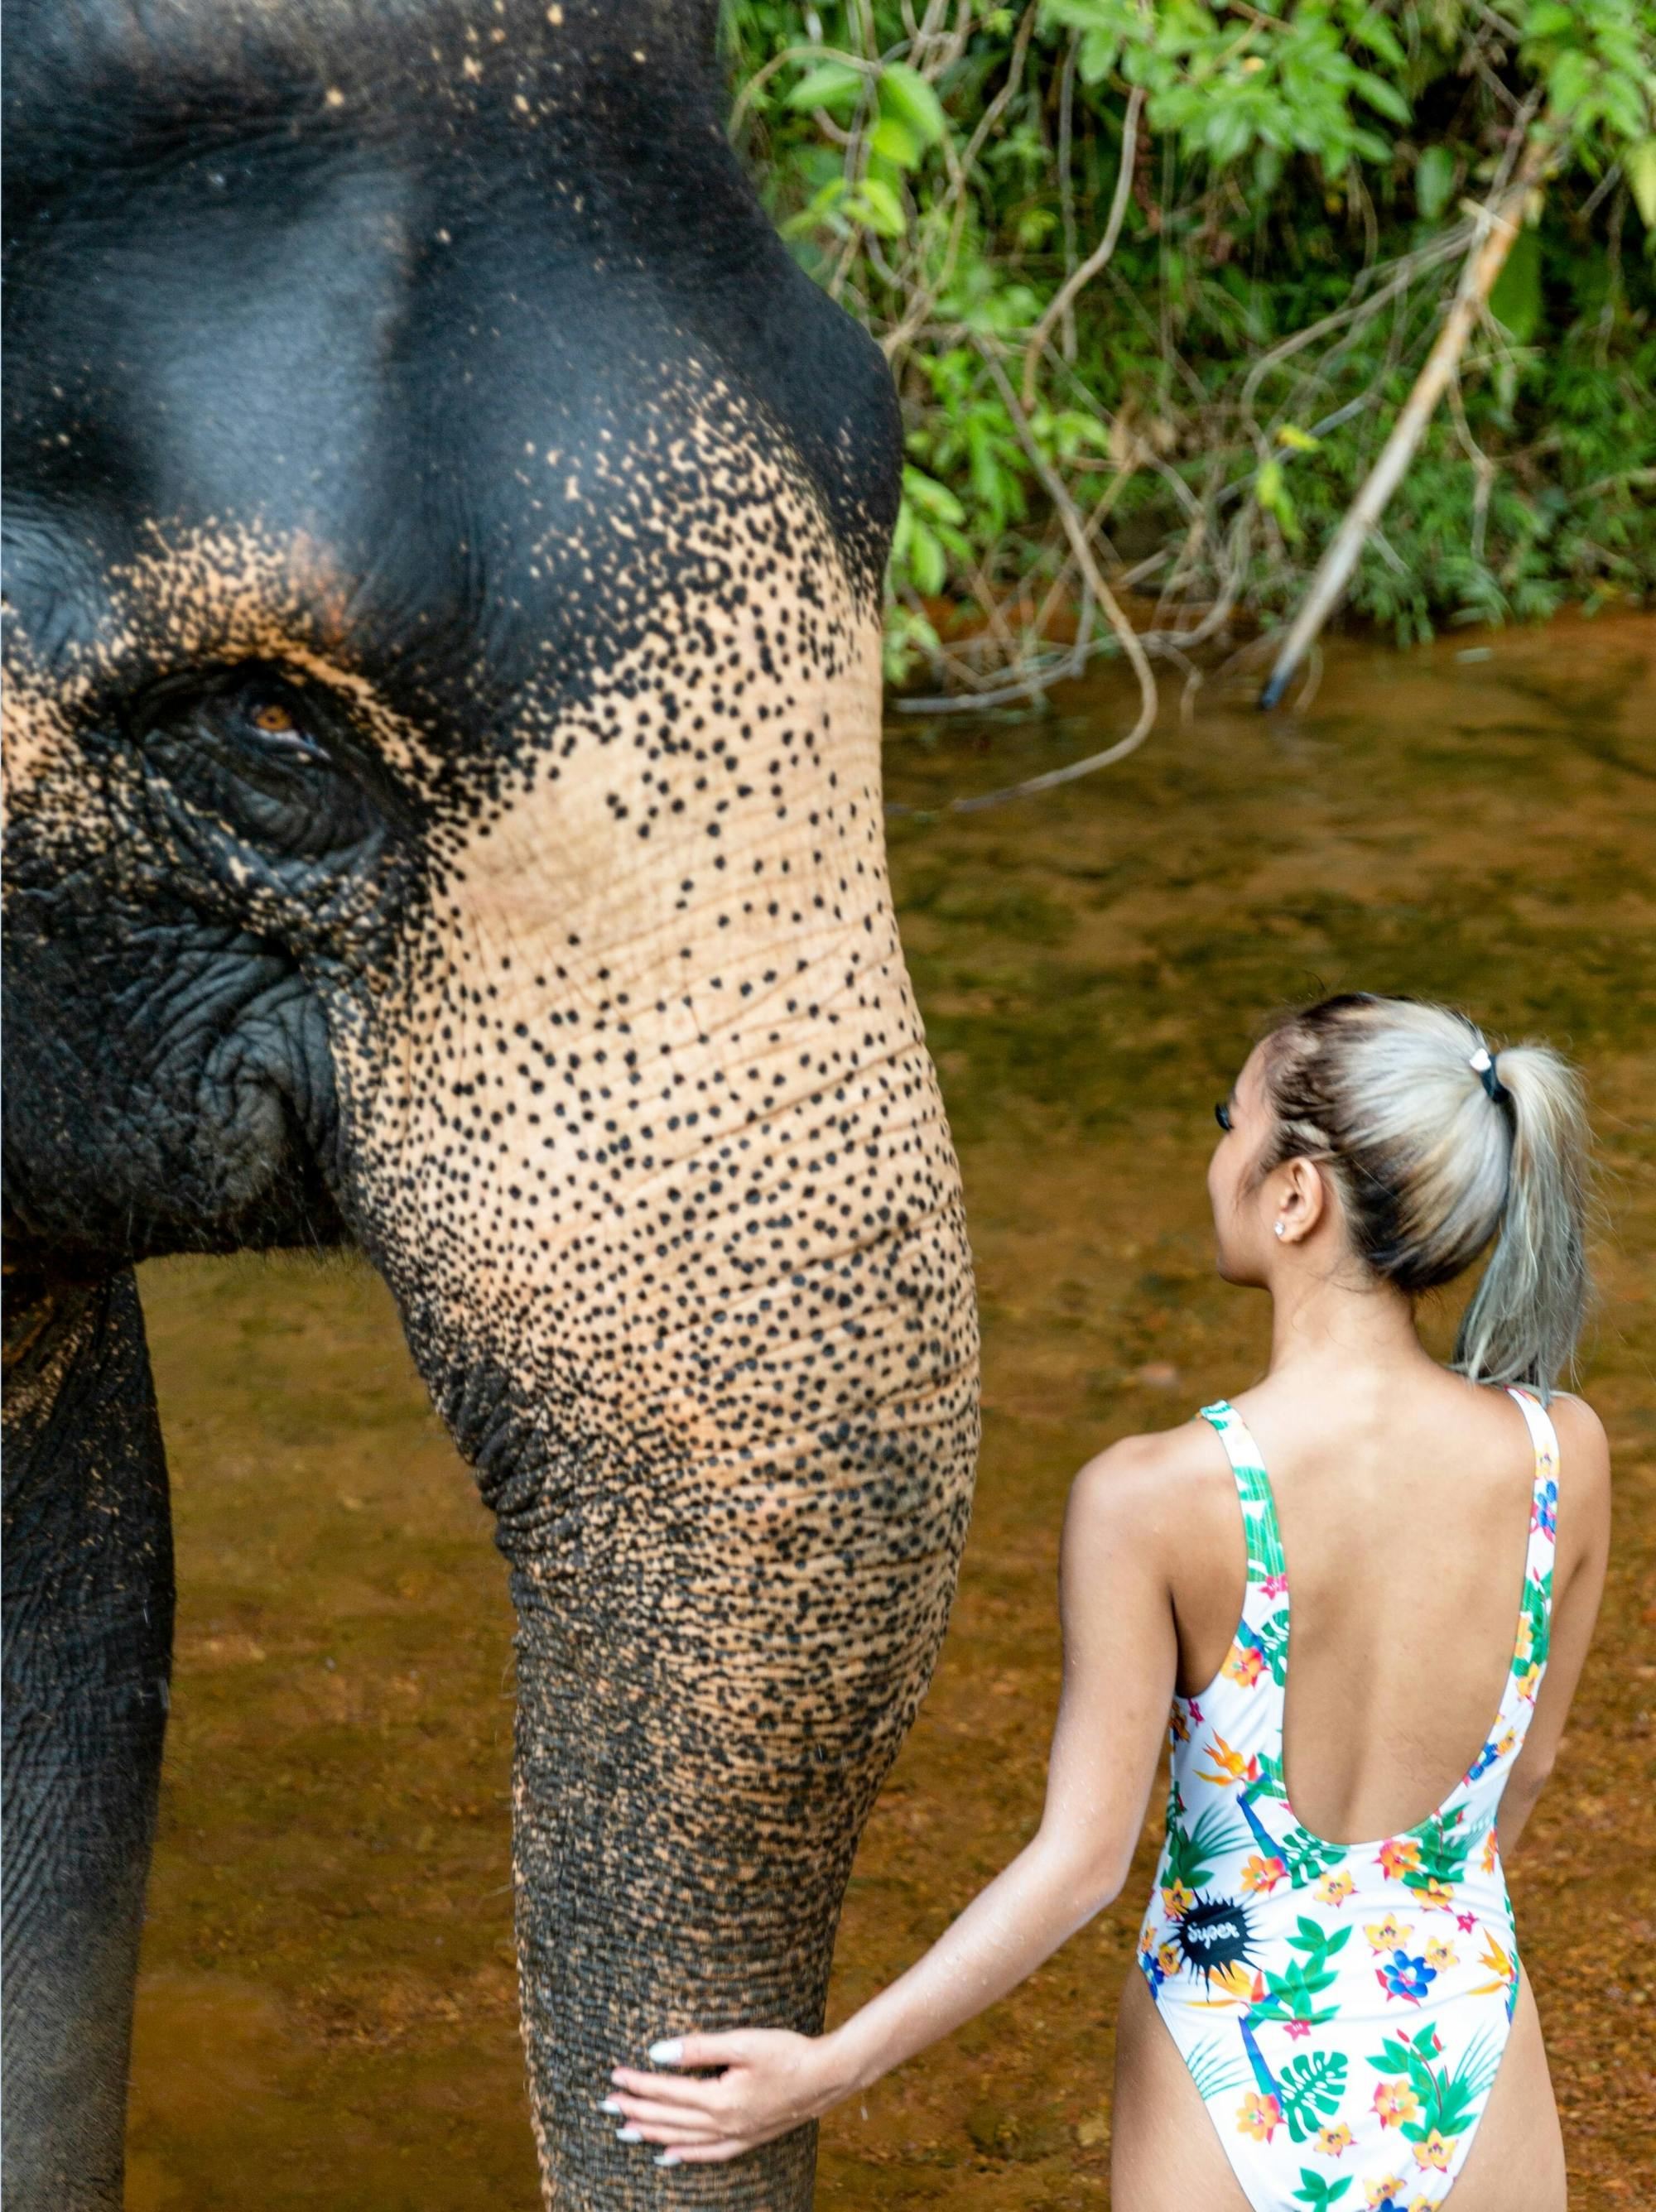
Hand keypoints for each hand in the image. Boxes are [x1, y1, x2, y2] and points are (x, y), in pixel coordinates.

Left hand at [604, 2027, 844, 2165]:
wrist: (827, 2077)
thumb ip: (698, 2048)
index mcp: (719, 2099)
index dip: (639, 2084)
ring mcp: (735, 2136)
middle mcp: (723, 2124)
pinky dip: (684, 2156)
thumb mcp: (743, 2041)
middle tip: (605, 2105)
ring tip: (624, 2131)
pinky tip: (667, 2156)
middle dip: (635, 2111)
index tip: (614, 2076)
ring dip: (651, 2134)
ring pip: (683, 2140)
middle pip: (669, 2119)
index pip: (667, 2093)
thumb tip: (657, 2053)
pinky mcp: (747, 2139)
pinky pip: (707, 2154)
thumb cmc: (787, 2053)